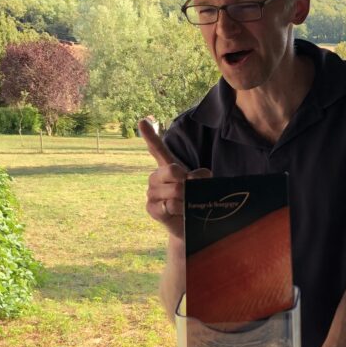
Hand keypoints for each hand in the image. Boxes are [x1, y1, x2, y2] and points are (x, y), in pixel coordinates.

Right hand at [139, 119, 210, 238]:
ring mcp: (151, 193)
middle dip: (187, 182)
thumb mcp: (202, 186)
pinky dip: (180, 209)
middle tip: (193, 191)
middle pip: (171, 171)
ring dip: (187, 199)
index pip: (157, 149)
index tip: (143, 120)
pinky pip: (169, 205)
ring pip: (174, 190)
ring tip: (189, 205)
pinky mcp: (152, 209)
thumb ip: (200, 177)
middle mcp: (155, 177)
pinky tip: (181, 212)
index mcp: (167, 167)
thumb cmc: (195, 201)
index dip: (150, 135)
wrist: (190, 226)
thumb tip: (193, 179)